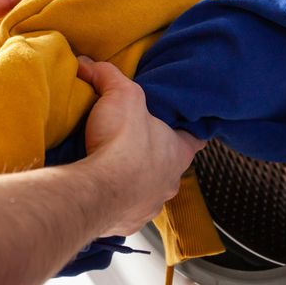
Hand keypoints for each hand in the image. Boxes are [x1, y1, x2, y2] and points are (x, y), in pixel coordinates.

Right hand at [76, 57, 203, 236]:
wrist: (97, 191)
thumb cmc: (120, 145)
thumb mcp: (120, 95)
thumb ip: (107, 76)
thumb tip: (88, 64)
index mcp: (179, 152)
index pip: (196, 138)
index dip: (189, 128)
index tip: (183, 123)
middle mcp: (170, 182)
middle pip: (168, 164)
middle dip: (152, 154)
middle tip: (132, 140)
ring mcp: (150, 205)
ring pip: (147, 189)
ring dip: (134, 179)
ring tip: (112, 166)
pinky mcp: (127, 221)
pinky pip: (125, 209)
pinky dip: (116, 200)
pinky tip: (101, 188)